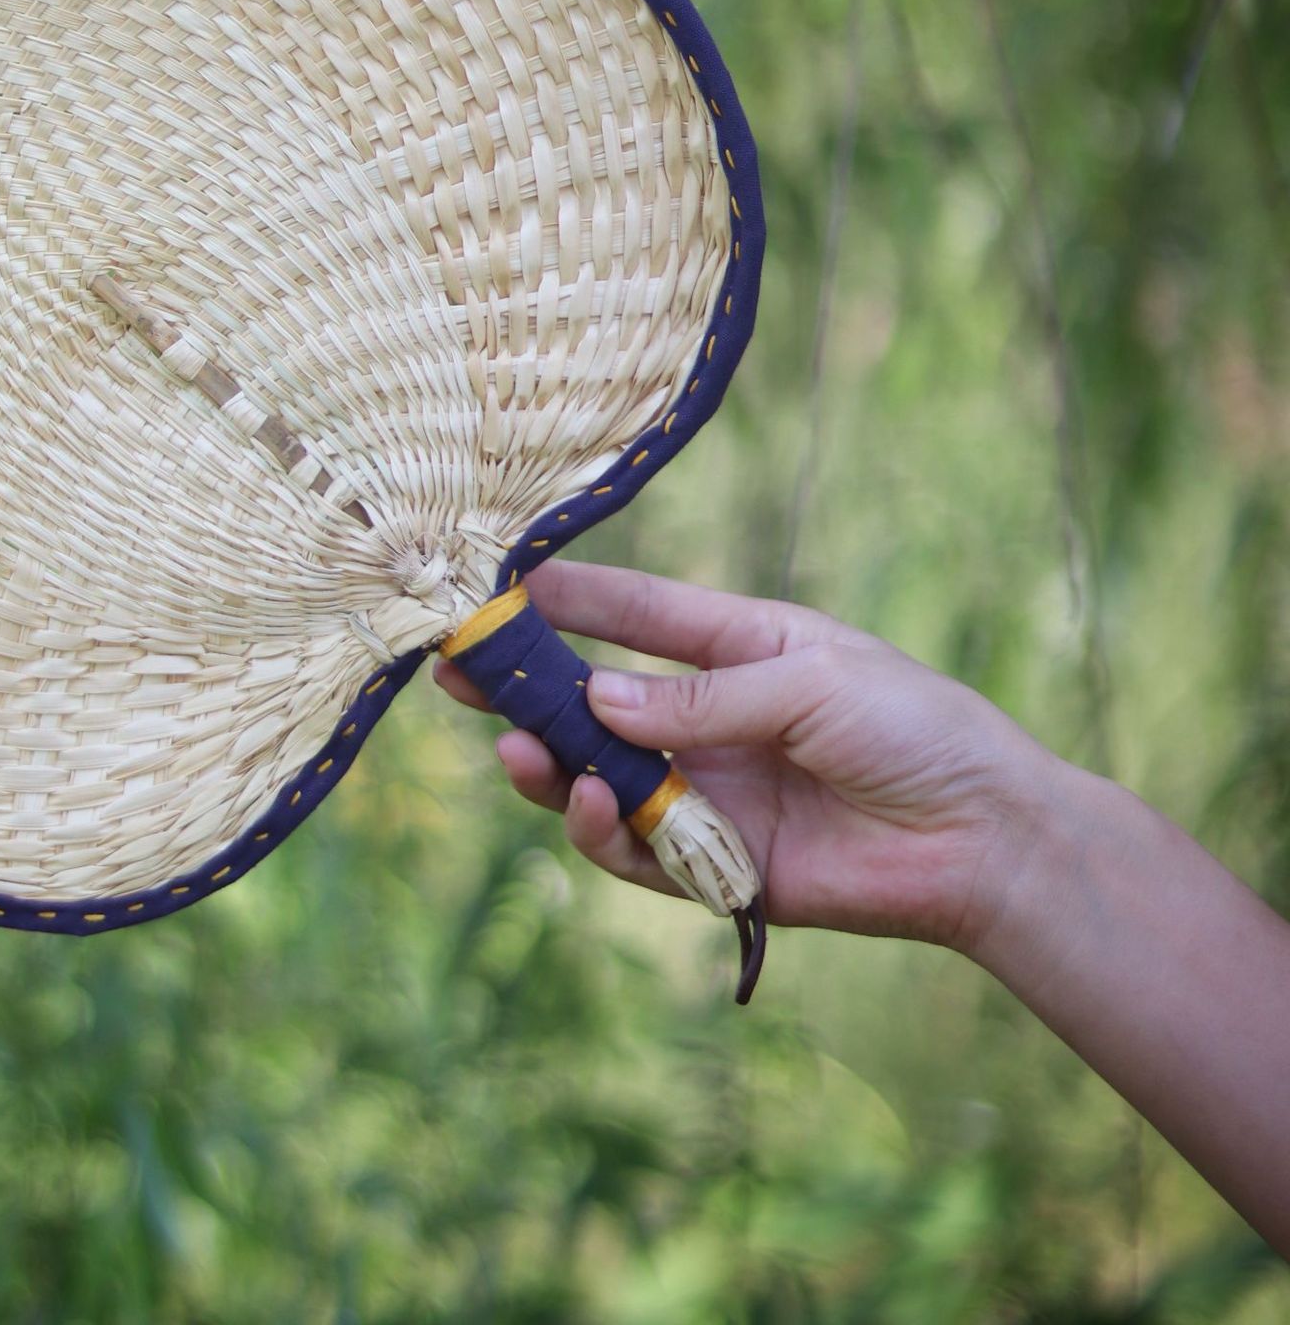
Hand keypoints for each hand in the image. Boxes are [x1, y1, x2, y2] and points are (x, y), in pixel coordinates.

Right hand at [434, 559, 1077, 955]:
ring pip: (600, 780)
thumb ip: (701, 697)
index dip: (571, 596)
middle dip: (526, 689)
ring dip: (552, 767)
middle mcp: (712, 718)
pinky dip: (606, 833)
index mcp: (742, 648)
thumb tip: (596, 701)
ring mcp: (710, 793)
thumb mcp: (811, 684)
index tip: (501, 582)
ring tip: (519, 752)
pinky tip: (596, 806)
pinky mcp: (718, 864)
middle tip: (458, 676)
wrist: (987, 840)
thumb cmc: (917, 730)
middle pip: (595, 703)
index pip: (638, 613)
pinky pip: (639, 852)